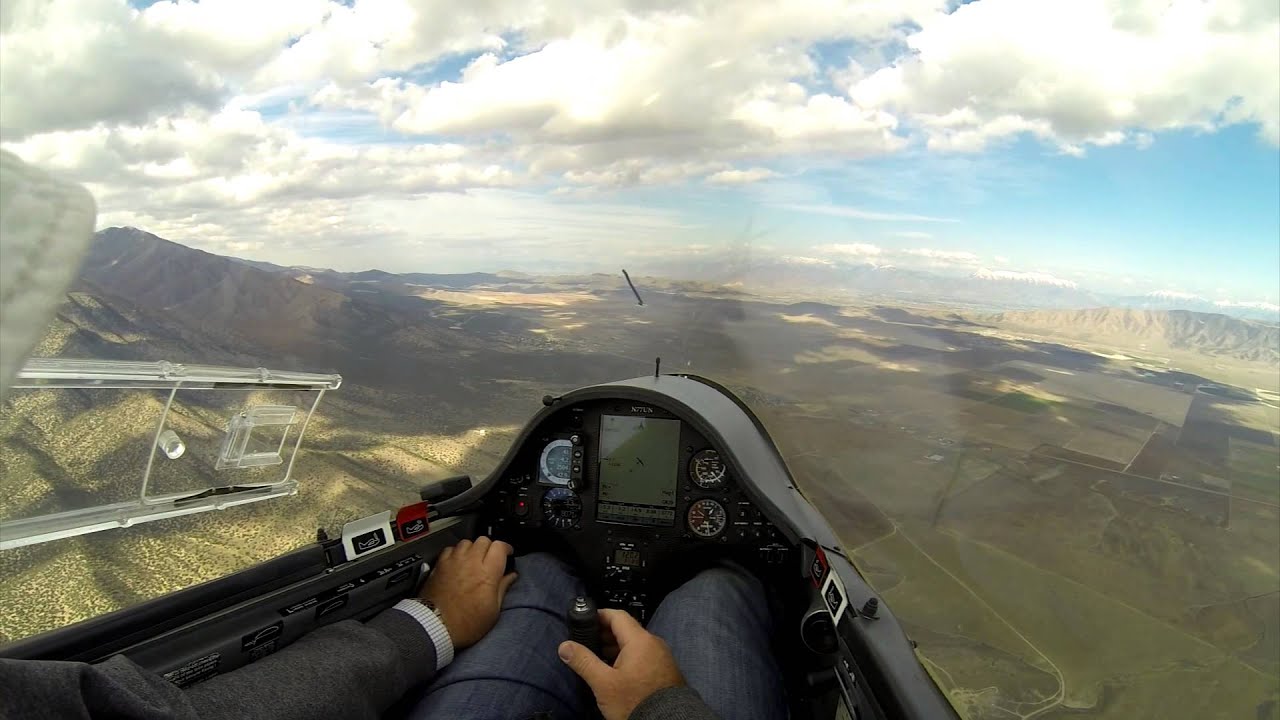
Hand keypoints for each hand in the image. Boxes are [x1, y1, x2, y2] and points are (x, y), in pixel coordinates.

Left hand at [419, 537, 517, 648]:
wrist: (435, 626)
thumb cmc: (465, 623)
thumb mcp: (492, 611)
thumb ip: (502, 588)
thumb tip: (511, 576)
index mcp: (487, 573)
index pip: (500, 546)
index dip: (506, 548)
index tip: (507, 554)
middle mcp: (471, 562)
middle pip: (484, 540)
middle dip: (490, 547)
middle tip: (491, 558)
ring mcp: (453, 561)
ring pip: (467, 542)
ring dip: (473, 548)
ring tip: (474, 559)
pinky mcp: (440, 565)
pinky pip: (450, 549)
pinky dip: (456, 552)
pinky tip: (457, 562)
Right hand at [559, 609, 685, 719]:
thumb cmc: (634, 701)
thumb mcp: (604, 683)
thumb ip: (583, 662)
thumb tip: (564, 646)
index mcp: (640, 640)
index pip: (618, 616)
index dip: (599, 615)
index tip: (584, 620)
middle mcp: (654, 643)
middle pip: (626, 629)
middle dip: (605, 634)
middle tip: (586, 643)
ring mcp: (662, 657)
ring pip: (635, 644)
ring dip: (616, 648)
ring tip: (598, 659)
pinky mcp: (665, 670)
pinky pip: (643, 656)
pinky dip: (628, 658)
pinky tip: (616, 671)